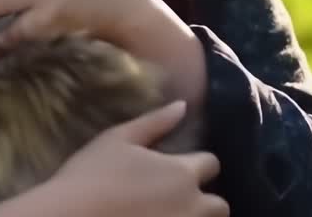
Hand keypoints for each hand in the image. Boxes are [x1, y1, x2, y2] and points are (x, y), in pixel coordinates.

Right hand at [42, 100, 228, 216]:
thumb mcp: (119, 139)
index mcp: (181, 173)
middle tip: (180, 199)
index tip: (180, 166)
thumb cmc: (92, 174)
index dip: (198, 163)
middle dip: (207, 201)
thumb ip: (155, 122)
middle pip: (220, 206)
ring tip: (170, 213)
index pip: (212, 163)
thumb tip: (183, 106)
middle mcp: (191, 205)